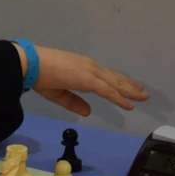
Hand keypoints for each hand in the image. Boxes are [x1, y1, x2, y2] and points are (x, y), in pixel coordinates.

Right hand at [14, 44, 149, 115]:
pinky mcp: (87, 78)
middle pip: (114, 78)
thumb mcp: (58, 93)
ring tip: (142, 96)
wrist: (31, 64)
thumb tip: (89, 111)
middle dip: (129, 86)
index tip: (130, 89)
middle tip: (142, 93)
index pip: (105, 76)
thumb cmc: (40, 75)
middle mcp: (89, 67)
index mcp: (82, 69)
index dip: (118, 83)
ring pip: (114, 83)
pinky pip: (107, 90)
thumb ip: (74, 102)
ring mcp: (90, 71)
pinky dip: (118, 98)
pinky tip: (128, 105)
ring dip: (129, 90)